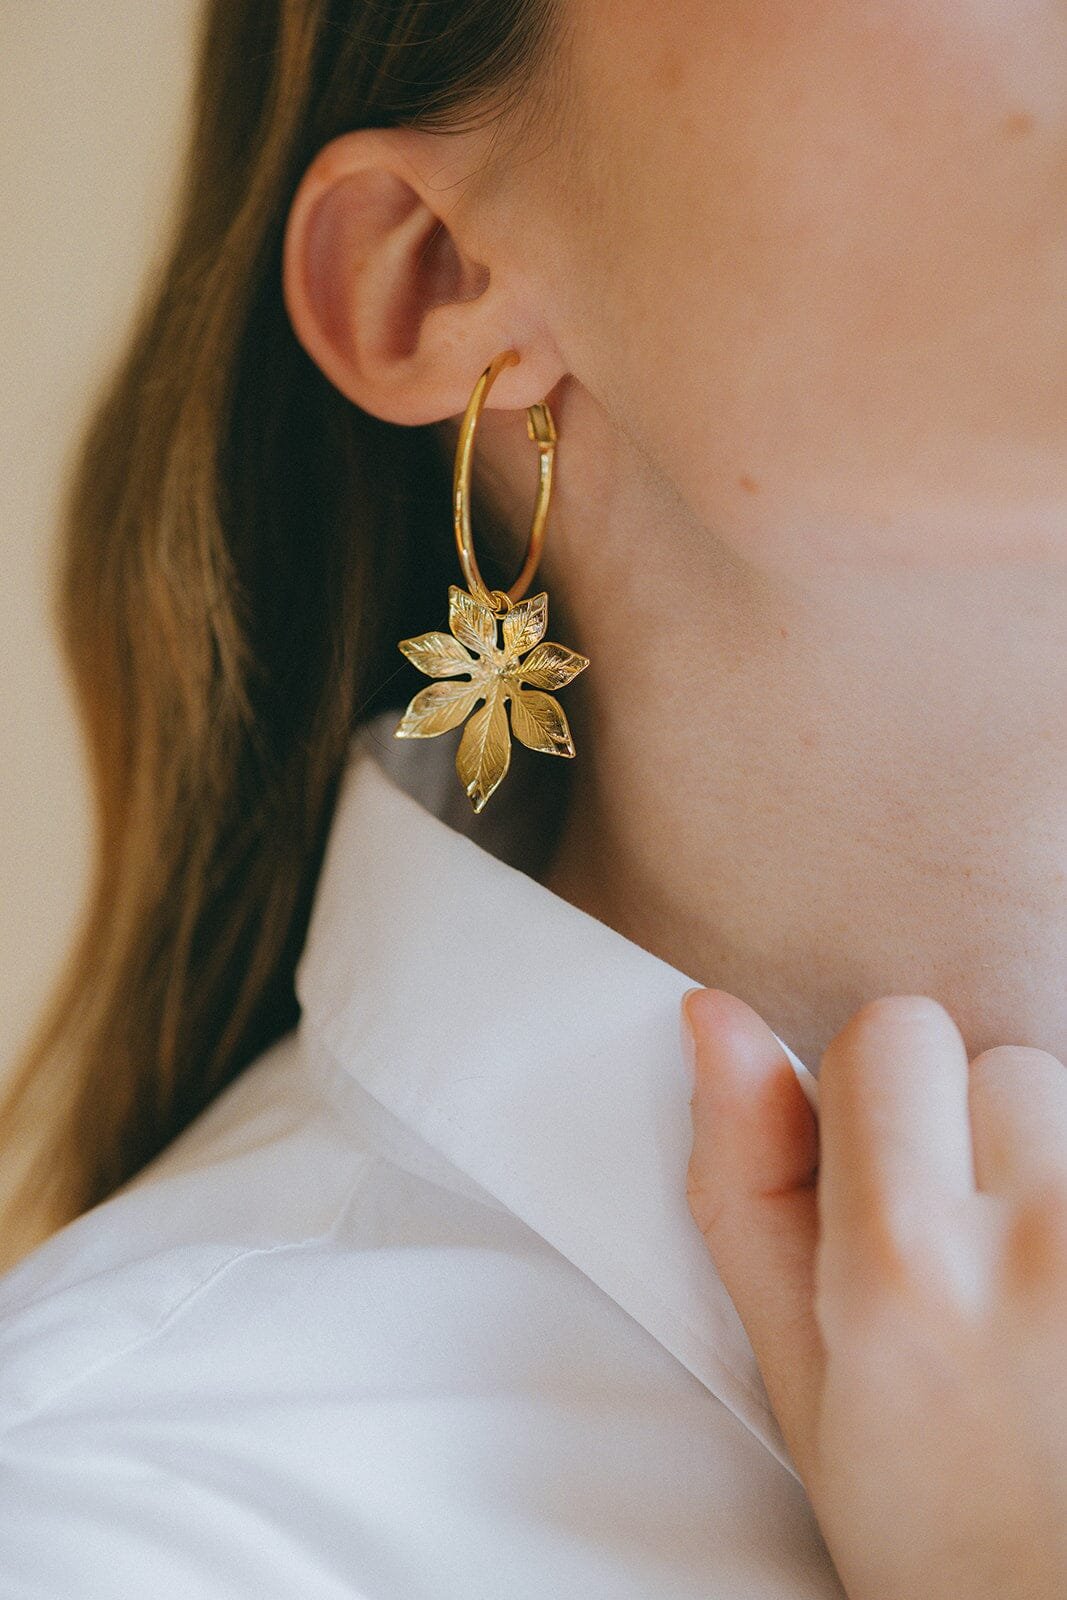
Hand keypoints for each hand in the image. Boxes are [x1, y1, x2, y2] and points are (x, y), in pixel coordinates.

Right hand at [682, 990, 1066, 1599]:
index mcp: (907, 1266)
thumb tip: (718, 1025)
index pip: (890, 1033)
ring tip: (1045, 1303)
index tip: (887, 1189)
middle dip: (978, 1138)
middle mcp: (1047, 1240)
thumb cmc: (952, 1554)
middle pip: (1002, 1065)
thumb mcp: (804, 1386)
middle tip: (977, 1272)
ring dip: (1058, 1177)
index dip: (876, 1104)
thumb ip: (746, 1186)